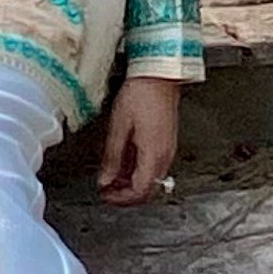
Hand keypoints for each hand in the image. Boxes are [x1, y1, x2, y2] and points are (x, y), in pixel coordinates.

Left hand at [97, 75, 178, 205]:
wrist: (159, 75)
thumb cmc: (140, 94)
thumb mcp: (119, 127)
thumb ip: (112, 157)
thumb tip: (105, 180)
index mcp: (154, 154)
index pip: (140, 190)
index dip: (120, 198)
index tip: (104, 195)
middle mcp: (165, 155)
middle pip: (148, 190)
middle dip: (126, 195)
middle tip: (107, 192)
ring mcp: (168, 149)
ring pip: (152, 180)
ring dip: (132, 184)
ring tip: (112, 179)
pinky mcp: (166, 142)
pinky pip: (154, 166)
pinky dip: (138, 172)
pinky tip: (124, 166)